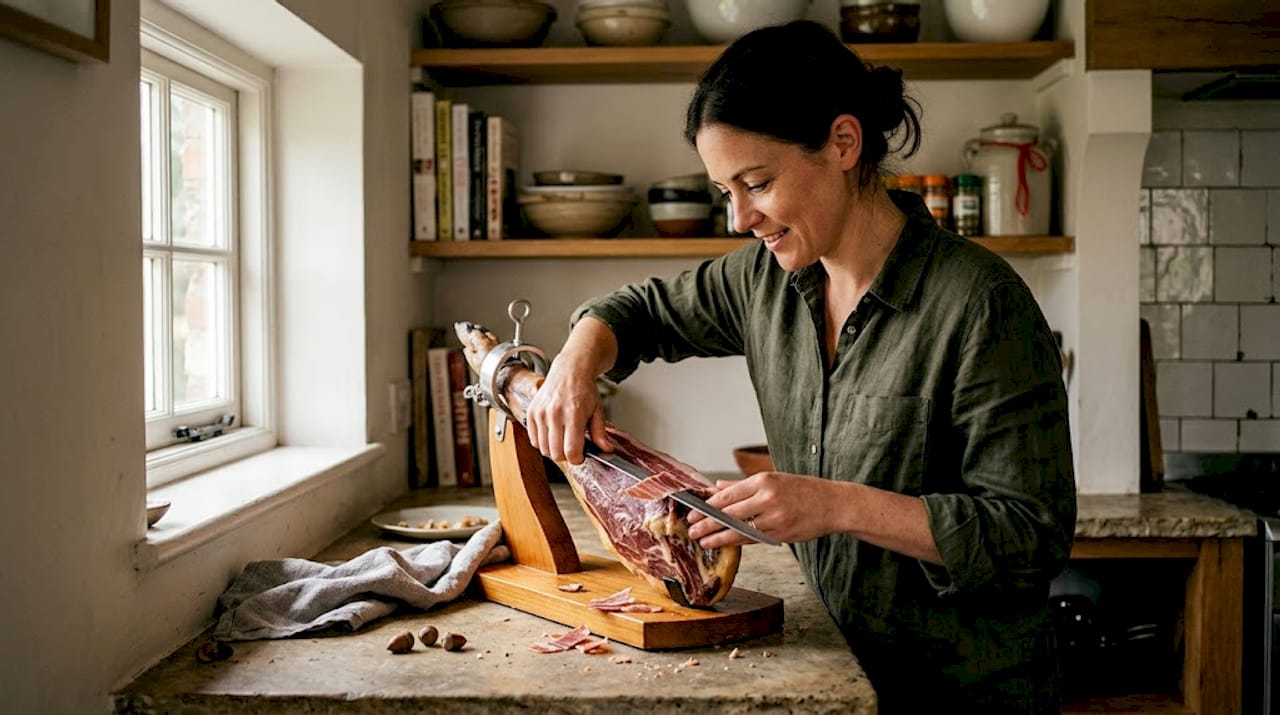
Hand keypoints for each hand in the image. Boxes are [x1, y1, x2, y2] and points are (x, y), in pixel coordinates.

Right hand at [525, 353, 610, 464]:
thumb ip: (600, 433)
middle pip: (556, 454)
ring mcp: (540, 413)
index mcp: (574, 414)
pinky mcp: (531, 412)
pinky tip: (553, 433)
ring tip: (563, 438)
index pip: (571, 451)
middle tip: (572, 447)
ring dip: (554, 450)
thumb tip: (606, 450)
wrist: (569, 370)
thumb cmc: (584, 389)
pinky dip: (543, 442)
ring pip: (544, 449)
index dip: (577, 459)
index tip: (580, 456)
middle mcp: (554, 413)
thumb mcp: (598, 410)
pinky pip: (533, 440)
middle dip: (566, 456)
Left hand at [686, 471, 838, 548]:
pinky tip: (724, 543)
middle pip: (729, 513)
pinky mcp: (781, 535)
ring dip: (718, 536)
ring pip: (739, 530)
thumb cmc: (802, 490)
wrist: (833, 503)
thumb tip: (717, 487)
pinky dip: (737, 542)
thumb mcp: (773, 479)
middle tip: (691, 529)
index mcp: (763, 481)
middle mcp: (768, 499)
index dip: (708, 506)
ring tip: (703, 541)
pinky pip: (753, 539)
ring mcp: (775, 519)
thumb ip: (743, 486)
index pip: (727, 495)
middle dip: (707, 523)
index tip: (693, 512)